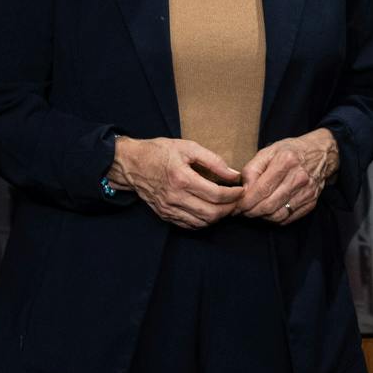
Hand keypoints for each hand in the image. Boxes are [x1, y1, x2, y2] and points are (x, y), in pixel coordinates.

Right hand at [109, 136, 243, 229]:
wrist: (131, 163)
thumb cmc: (160, 152)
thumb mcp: (188, 147)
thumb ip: (213, 161)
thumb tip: (234, 175)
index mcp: (182, 178)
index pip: (216, 195)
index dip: (233, 195)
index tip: (241, 190)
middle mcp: (175, 197)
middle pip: (211, 213)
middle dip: (229, 209)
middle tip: (237, 200)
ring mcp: (168, 208)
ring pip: (201, 222)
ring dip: (218, 217)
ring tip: (226, 206)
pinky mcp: (164, 214)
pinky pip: (189, 225)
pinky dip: (203, 221)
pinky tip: (209, 211)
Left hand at [239, 129, 338, 224]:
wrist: (321, 153)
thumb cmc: (291, 151)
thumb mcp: (268, 151)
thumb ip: (252, 169)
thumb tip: (243, 190)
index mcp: (286, 161)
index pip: (260, 190)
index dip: (245, 202)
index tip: (236, 205)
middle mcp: (298, 178)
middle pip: (268, 205)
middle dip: (250, 212)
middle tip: (242, 211)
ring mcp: (307, 191)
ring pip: (277, 215)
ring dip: (262, 217)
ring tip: (254, 211)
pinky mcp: (311, 201)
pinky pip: (288, 218)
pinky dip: (275, 218)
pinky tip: (269, 211)